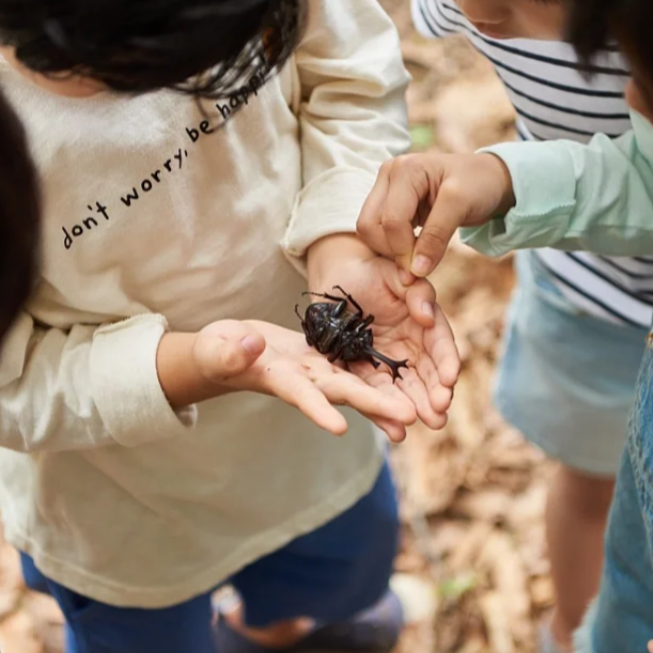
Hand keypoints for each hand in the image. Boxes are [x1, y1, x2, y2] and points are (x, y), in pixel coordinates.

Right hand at [159, 319, 416, 437]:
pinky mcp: (323, 360)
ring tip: (415, 415)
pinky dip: (376, 377)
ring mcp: (316, 372)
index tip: (340, 428)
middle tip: (409, 420)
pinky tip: (403, 384)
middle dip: (373, 406)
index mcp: (277, 379)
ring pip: (355, 384)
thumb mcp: (216, 349)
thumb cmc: (215, 352)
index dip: (318, 409)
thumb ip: (230, 352)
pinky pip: (354, 367)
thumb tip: (251, 346)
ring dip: (384, 400)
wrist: (230, 350)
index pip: (300, 395)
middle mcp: (304, 381)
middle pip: (342, 392)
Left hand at [307, 235, 460, 438]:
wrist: (337, 278)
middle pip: (426, 374)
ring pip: (404, 388)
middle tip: (440, 414)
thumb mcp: (394, 273)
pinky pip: (375, 393)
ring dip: (416, 407)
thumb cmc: (370, 271)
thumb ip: (416, 291)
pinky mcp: (363, 372)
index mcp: (423, 322)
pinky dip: (384, 411)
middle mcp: (410, 346)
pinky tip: (395, 429)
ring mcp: (387, 361)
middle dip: (434, 394)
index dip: (446, 361)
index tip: (450, 379)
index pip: (439, 344)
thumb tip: (427, 315)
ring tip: (428, 425)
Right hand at [356, 152, 514, 277]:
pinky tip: (412, 247)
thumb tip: (415, 271)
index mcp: (405, 170)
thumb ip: (437, 236)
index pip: (391, 221)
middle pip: (370, 226)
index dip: (403, 251)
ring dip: (389, 249)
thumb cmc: (478, 185)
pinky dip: (391, 245)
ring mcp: (384, 187)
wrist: (487, 178)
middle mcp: (388, 174)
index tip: (419, 273)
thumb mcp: (462, 206)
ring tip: (416, 253)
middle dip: (391, 250)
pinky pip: (376, 231)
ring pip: (368, 230)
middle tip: (417, 263)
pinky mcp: (386, 201)